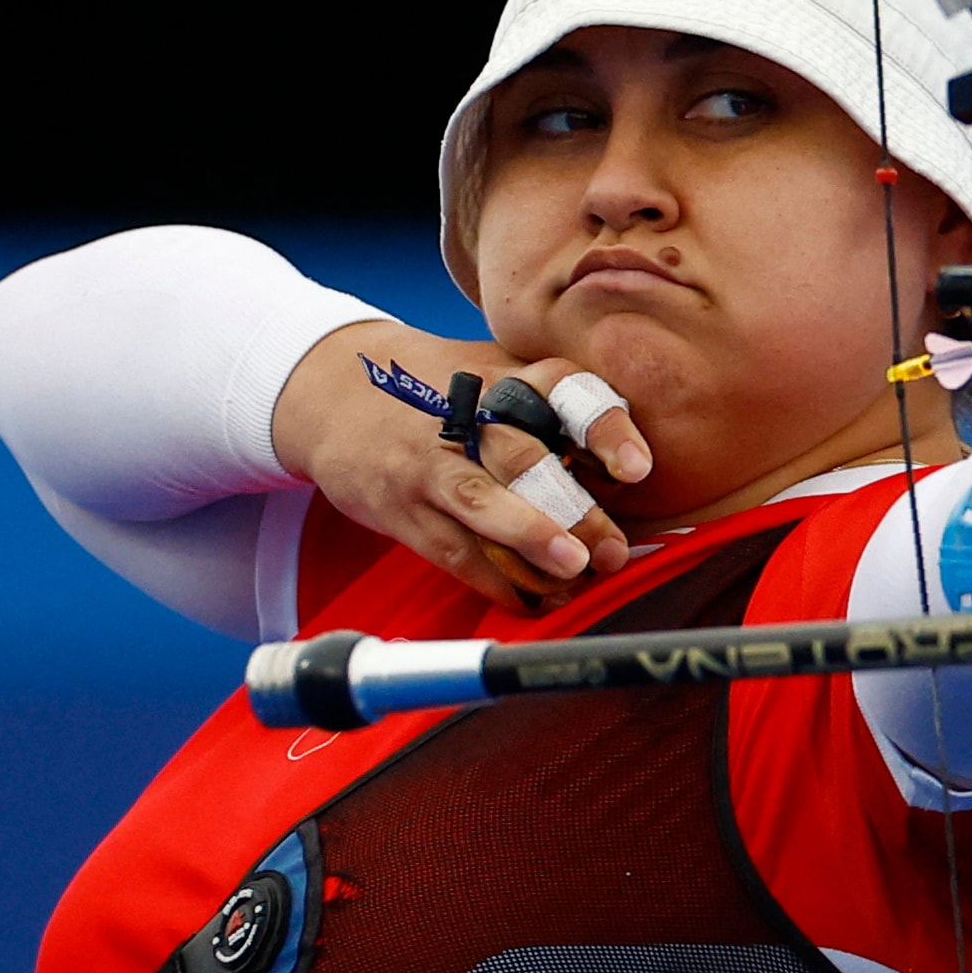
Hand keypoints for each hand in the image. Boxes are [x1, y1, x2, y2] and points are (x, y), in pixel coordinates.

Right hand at [271, 323, 654, 611]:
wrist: (334, 392)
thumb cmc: (445, 389)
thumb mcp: (498, 372)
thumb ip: (556, 409)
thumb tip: (630, 472)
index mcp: (504, 377)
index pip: (564, 391)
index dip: (604, 429)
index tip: (637, 469)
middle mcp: (467, 417)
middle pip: (523, 459)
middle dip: (572, 510)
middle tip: (611, 551)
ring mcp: (429, 464)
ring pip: (482, 506)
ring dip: (531, 546)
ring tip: (573, 575)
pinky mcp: (403, 508)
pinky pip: (454, 551)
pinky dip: (496, 580)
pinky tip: (534, 600)